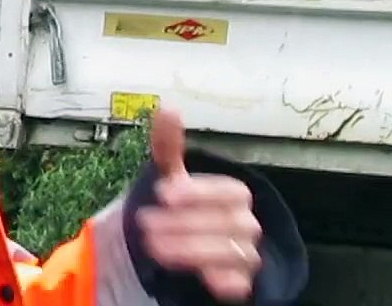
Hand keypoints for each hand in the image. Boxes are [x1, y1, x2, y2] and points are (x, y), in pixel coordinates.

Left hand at [138, 109, 263, 301]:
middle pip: (227, 223)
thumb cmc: (186, 205)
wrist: (197, 246)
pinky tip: (206, 278)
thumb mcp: (173, 176)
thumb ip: (169, 145)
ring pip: (230, 253)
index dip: (197, 192)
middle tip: (145, 223)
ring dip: (191, 249)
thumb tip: (167, 107)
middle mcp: (246, 223)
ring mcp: (246, 254)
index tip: (163, 194)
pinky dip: (225, 281)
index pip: (226, 191)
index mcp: (235, 194)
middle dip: (184, 223)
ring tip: (153, 246)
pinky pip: (240, 284)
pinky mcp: (240, 282)